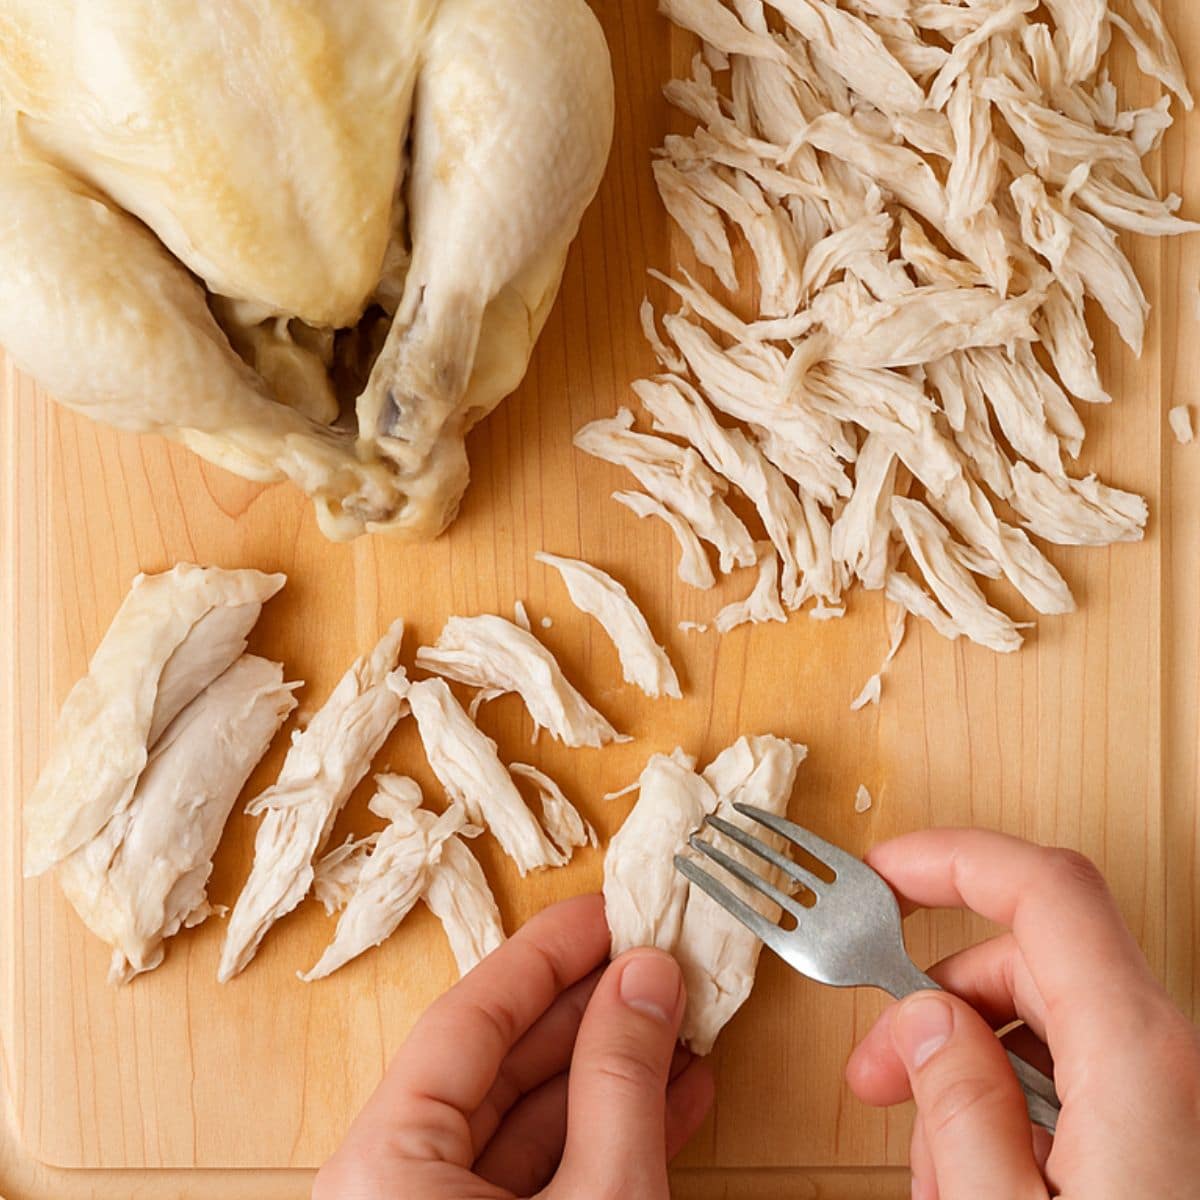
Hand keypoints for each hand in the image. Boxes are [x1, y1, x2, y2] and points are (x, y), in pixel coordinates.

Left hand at [313, 893, 713, 1198]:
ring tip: (681, 1021)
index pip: (469, 1017)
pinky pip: (543, 1174)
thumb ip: (619, 1080)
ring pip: (529, 1118)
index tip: (607, 911)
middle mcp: (395, 1184)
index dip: (546, 954)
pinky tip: (674, 1095)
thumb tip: (647, 974)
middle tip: (656, 959)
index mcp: (386, 1163)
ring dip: (613, 1072)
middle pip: (498, 1061)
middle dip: (590, 1009)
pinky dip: (609, 1134)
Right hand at [845, 830, 1199, 1198]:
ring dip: (966, 1076)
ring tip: (936, 1173)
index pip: (1045, 889)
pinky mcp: (1167, 1137)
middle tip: (877, 1072)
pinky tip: (978, 1182)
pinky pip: (1074, 1086)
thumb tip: (925, 1021)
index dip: (953, 860)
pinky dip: (1010, 1113)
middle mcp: (1166, 1060)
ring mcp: (1172, 1098)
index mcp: (1136, 1058)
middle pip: (1028, 963)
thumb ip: (960, 1108)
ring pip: (1043, 1028)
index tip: (883, 872)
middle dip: (933, 1003)